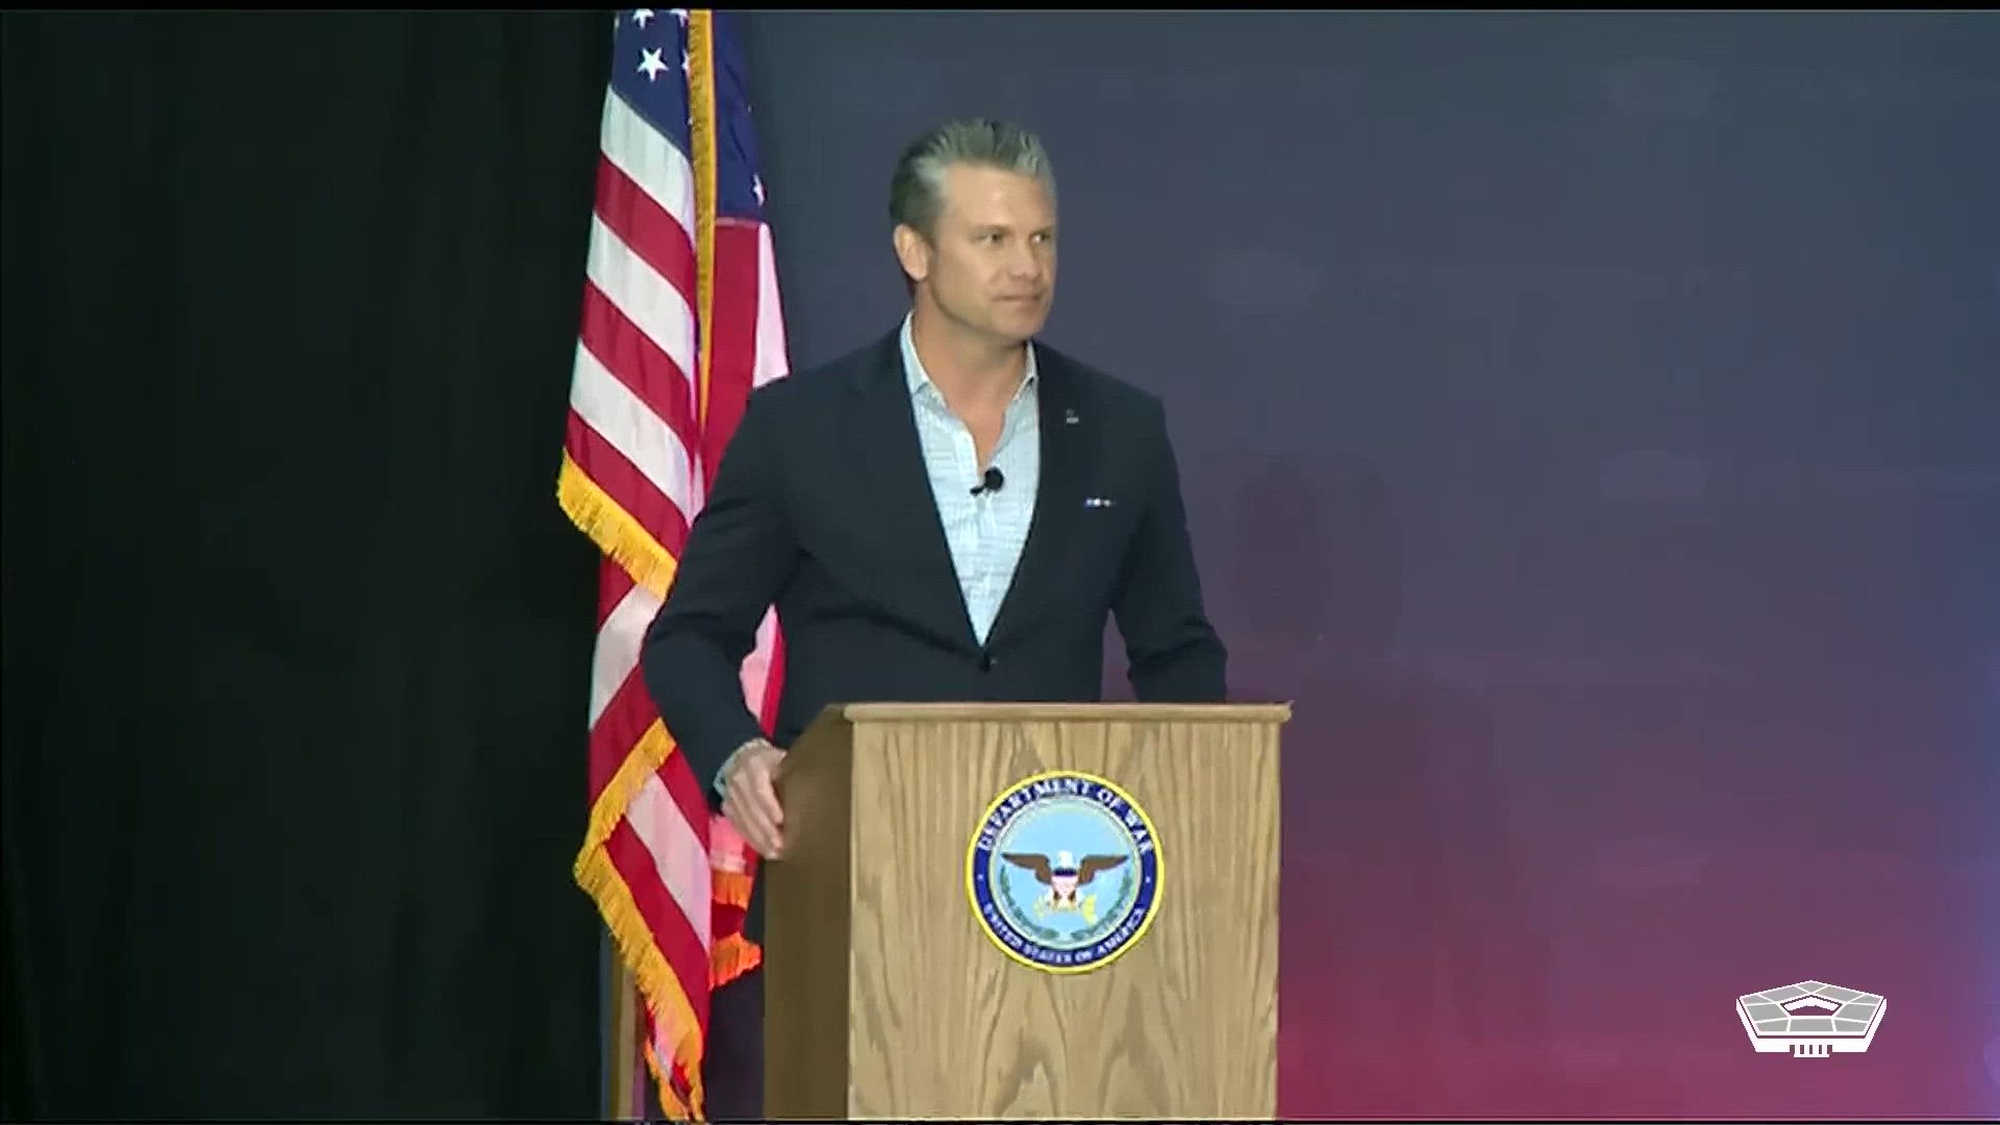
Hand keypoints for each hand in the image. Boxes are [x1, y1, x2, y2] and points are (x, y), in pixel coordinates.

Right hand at [719, 739, 785, 858]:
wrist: (742, 758)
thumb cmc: (772, 761)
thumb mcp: (782, 759)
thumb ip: (792, 773)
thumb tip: (814, 794)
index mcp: (754, 764)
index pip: (760, 788)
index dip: (770, 806)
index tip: (782, 821)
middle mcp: (738, 779)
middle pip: (751, 808)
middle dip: (766, 829)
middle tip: (782, 845)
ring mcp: (730, 795)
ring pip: (743, 820)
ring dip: (759, 839)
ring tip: (776, 853)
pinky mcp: (727, 808)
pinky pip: (738, 826)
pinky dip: (752, 840)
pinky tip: (765, 850)